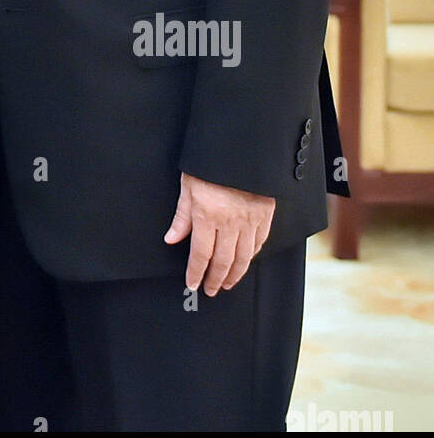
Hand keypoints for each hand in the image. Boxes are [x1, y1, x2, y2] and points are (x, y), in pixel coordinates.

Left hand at [163, 172, 275, 294]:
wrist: (240, 147)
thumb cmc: (210, 163)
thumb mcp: (188, 186)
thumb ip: (182, 216)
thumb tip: (172, 238)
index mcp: (208, 216)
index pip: (200, 254)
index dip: (196, 273)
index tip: (193, 283)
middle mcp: (230, 222)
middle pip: (223, 261)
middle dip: (216, 279)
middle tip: (211, 289)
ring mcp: (250, 220)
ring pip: (243, 257)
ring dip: (235, 274)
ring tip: (228, 283)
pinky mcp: (265, 215)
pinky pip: (260, 242)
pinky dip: (252, 255)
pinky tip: (247, 260)